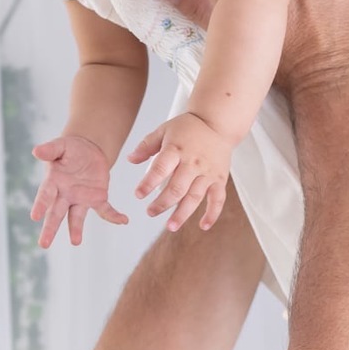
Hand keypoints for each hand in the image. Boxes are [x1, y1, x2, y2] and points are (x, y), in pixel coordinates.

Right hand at [31, 133, 129, 248]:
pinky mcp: (97, 199)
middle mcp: (65, 195)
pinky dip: (113, 216)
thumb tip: (36, 151)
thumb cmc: (69, 149)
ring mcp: (80, 199)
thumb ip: (50, 150)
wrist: (87, 150)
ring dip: (75, 229)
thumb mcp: (60, 146)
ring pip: (76, 217)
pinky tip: (123, 220)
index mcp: (53, 182)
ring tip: (75, 241)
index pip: (45, 195)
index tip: (35, 216)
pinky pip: (105, 210)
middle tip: (44, 244)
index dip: (40, 205)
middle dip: (50, 228)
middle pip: (56, 213)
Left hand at [128, 111, 231, 230]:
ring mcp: (208, 172)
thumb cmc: (187, 128)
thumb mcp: (164, 130)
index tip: (138, 195)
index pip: (160, 168)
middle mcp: (193, 162)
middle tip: (150, 212)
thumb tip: (129, 160)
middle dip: (162, 203)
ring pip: (195, 197)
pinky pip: (218, 199)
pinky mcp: (219, 179)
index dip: (148, 183)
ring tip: (170, 226)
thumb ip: (146, 145)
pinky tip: (203, 226)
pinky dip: (212, 214)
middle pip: (177, 188)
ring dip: (182, 214)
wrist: (217, 123)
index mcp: (176, 149)